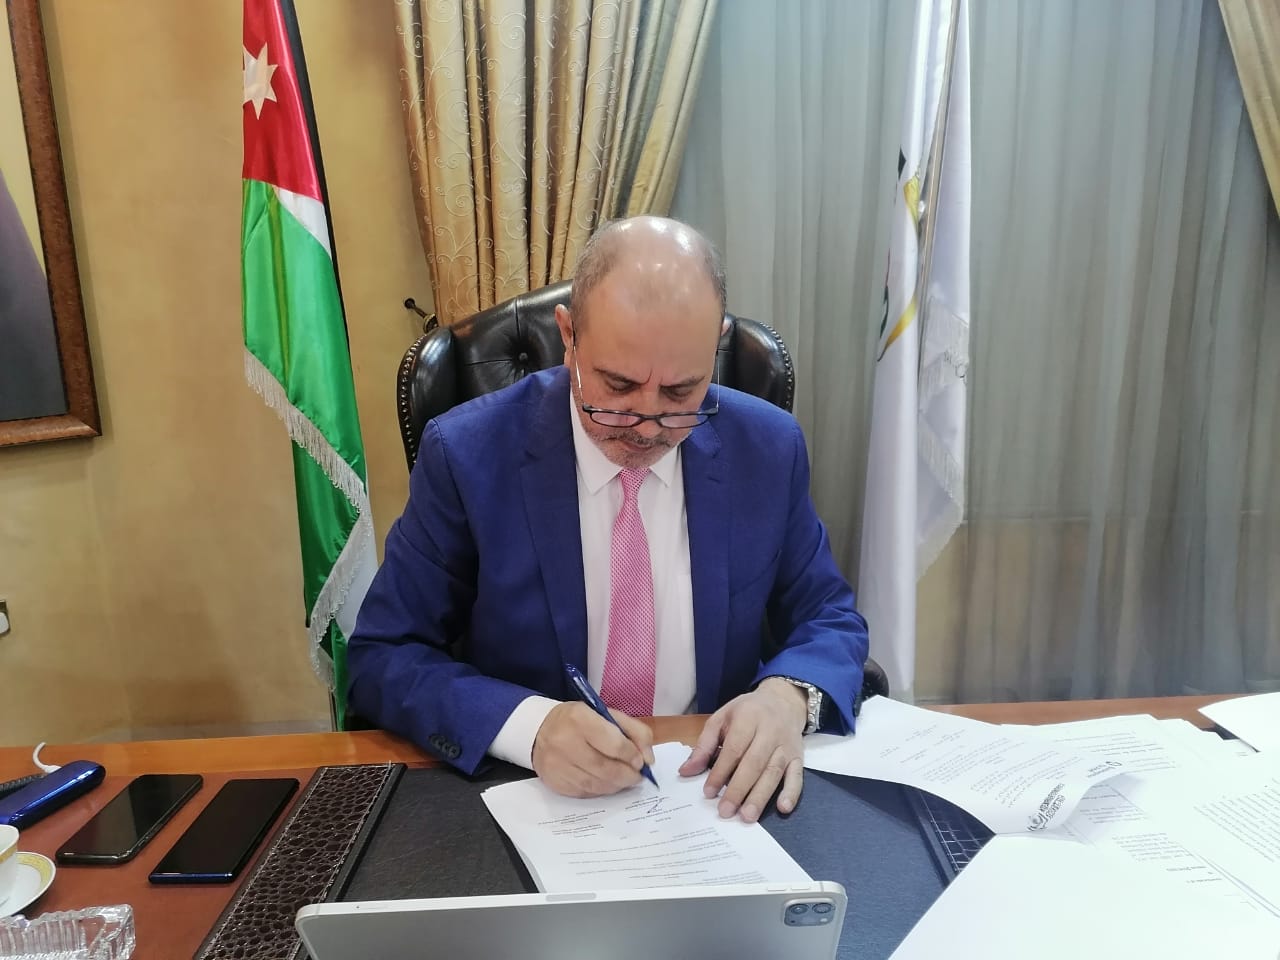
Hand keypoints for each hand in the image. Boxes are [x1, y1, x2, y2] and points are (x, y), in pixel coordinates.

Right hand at [531, 702, 655, 797]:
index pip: (614, 744)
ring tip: (625, 780)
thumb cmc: (580, 721)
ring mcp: (557, 765)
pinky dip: (600, 791)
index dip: (632, 756)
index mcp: (580, 719)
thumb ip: (634, 731)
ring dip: (616, 786)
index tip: (641, 761)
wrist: (540, 730)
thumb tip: (649, 759)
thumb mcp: (607, 714)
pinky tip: (607, 784)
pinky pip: (584, 793)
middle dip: (627, 776)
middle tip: (638, 777)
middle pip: (605, 768)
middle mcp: (565, 742)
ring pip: (595, 784)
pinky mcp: (554, 782)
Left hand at [678, 678, 807, 822]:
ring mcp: (786, 745)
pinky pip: (797, 776)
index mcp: (748, 718)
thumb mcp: (721, 718)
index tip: (709, 792)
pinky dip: (792, 793)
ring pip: (773, 772)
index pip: (734, 749)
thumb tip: (685, 771)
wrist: (782, 701)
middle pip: (754, 763)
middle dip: (739, 789)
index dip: (720, 772)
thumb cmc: (747, 712)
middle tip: (726, 811)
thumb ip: (704, 745)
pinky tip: (783, 808)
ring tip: (747, 816)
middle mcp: (770, 731)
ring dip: (761, 796)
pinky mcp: (798, 757)